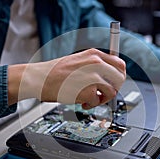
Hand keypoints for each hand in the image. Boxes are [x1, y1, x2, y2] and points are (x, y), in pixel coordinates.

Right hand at [8, 48, 125, 108]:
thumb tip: (110, 76)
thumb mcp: (79, 61)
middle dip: (113, 88)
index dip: (120, 75)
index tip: (115, 82)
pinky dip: (89, 104)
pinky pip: (97, 101)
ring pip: (111, 91)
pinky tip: (80, 101)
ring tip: (88, 98)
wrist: (40, 78)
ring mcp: (93, 76)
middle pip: (120, 78)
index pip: (120, 64)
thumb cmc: (55, 72)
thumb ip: (95, 66)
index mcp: (94, 54)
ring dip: (101, 98)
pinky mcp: (88, 90)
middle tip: (103, 93)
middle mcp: (96, 63)